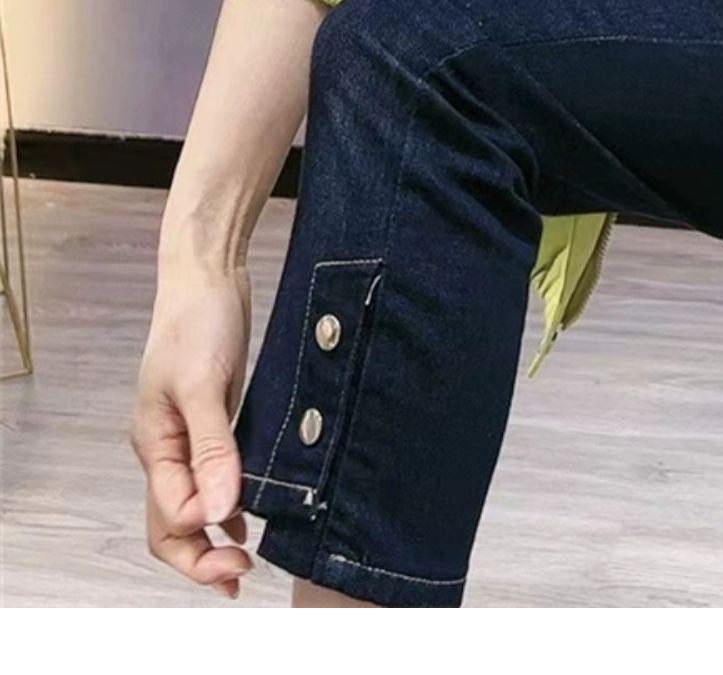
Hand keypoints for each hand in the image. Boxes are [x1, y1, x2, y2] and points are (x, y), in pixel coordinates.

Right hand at [130, 266, 253, 596]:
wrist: (206, 276)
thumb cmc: (199, 321)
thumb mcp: (204, 386)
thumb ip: (212, 450)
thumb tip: (217, 514)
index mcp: (154, 444)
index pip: (168, 519)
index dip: (200, 548)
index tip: (242, 560)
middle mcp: (165, 448)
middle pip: (172, 524)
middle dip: (201, 559)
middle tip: (241, 578)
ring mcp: (187, 437)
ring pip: (192, 506)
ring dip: (214, 539)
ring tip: (246, 566)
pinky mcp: (212, 423)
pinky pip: (212, 480)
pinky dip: (228, 508)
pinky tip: (249, 525)